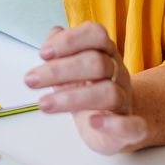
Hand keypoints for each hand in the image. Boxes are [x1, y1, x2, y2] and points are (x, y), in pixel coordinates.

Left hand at [24, 23, 148, 154]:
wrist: (115, 125)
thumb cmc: (88, 92)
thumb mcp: (70, 68)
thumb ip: (59, 51)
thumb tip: (49, 43)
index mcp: (105, 53)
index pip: (96, 35)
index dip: (70, 40)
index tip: (43, 54)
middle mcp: (117, 73)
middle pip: (97, 63)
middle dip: (59, 71)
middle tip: (31, 80)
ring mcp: (125, 100)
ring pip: (109, 92)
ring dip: (72, 98)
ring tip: (44, 104)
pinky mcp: (130, 129)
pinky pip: (133, 125)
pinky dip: (113, 124)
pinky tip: (92, 122)